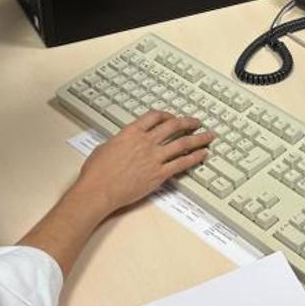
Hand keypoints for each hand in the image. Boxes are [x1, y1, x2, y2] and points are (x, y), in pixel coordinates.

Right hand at [77, 111, 214, 213]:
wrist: (98, 190)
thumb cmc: (96, 172)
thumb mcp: (104, 147)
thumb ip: (119, 141)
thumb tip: (123, 142)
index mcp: (131, 133)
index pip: (154, 116)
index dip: (167, 115)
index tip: (172, 117)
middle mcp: (146, 142)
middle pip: (173, 126)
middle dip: (188, 122)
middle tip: (197, 122)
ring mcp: (154, 158)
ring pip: (182, 144)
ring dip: (198, 138)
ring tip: (208, 136)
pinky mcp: (159, 174)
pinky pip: (181, 164)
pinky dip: (194, 158)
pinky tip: (202, 155)